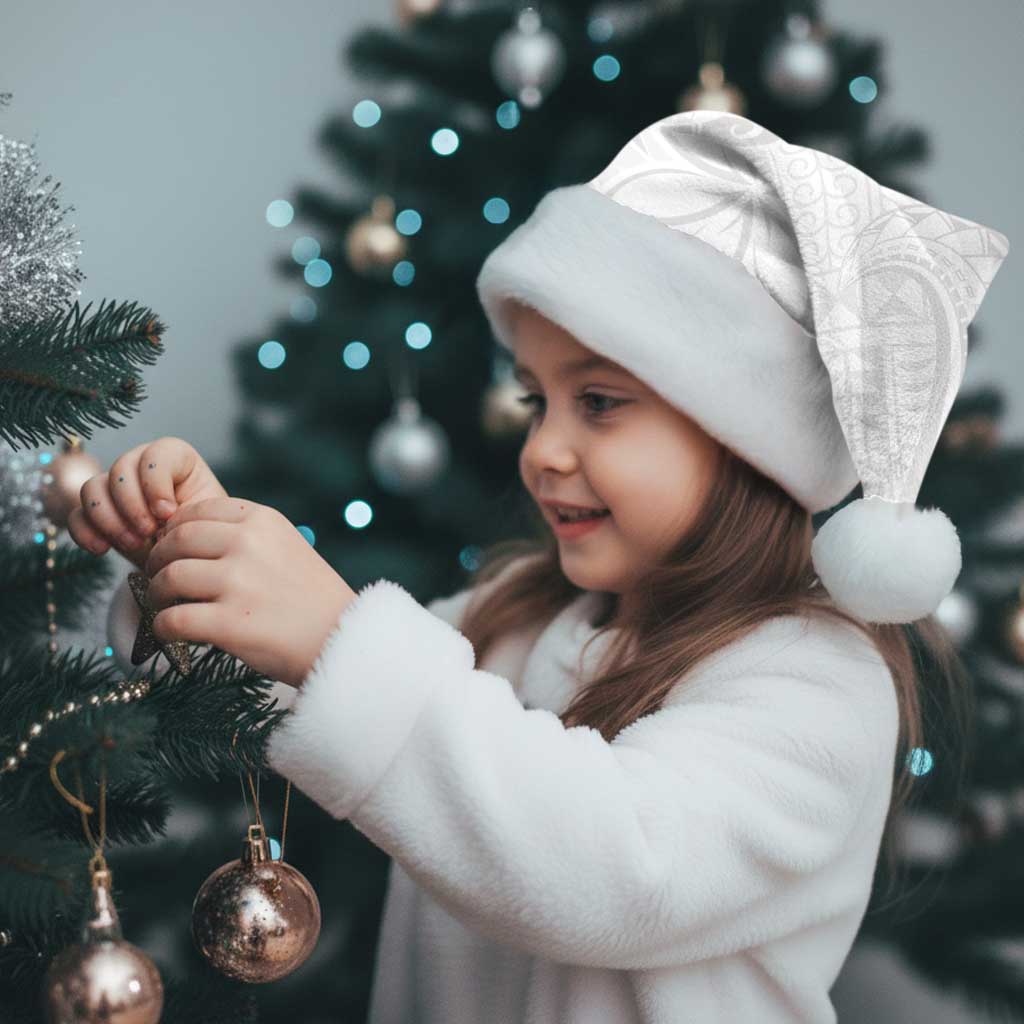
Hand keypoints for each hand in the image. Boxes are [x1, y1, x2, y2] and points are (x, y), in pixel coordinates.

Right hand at [67, 437, 227, 570]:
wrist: (188, 560)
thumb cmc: (203, 534)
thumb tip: (163, 516)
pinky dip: (85, 532)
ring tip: (133, 544)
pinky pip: (76, 515)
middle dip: (132, 505)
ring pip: (92, 488)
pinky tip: (102, 549)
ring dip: (109, 519)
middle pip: (120, 469)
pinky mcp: (97, 514)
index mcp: (176, 459)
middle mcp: (141, 466)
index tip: (168, 513)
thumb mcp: (206, 520)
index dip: (156, 483)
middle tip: (148, 533)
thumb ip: (189, 510)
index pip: (156, 454)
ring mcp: (115, 488)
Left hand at [142, 496, 357, 687]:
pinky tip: (170, 632)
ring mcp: (238, 583)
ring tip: (164, 605)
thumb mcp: (287, 546)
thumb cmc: (313, 598)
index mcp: (263, 520)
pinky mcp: (229, 623)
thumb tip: (185, 538)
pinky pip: (172, 620)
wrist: (342, 639)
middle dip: (158, 559)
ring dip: (157, 594)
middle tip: (157, 577)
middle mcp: (248, 544)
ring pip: (169, 578)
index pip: (198, 511)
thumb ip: (246, 536)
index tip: (172, 547)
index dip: (175, 530)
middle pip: (176, 541)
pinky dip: (162, 627)